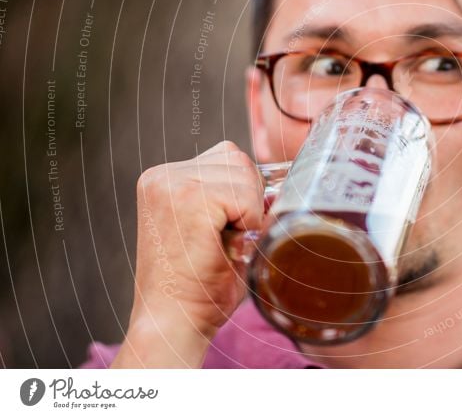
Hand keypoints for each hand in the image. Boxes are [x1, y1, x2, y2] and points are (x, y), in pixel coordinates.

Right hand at [113, 141, 265, 367]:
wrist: (173, 323)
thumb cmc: (200, 284)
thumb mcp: (219, 230)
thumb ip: (238, 199)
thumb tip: (280, 182)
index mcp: (164, 178)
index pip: (228, 158)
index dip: (241, 195)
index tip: (221, 232)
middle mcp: (162, 175)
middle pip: (239, 161)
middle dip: (247, 201)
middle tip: (222, 241)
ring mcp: (172, 183)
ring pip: (245, 176)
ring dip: (247, 214)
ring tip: (220, 244)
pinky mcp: (187, 199)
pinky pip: (245, 197)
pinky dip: (247, 224)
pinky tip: (222, 247)